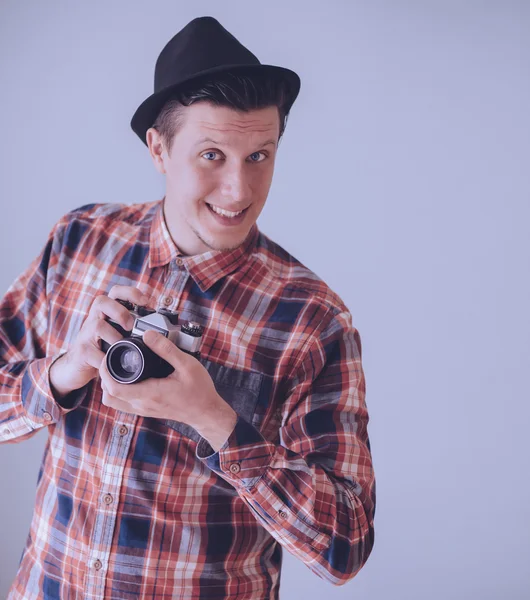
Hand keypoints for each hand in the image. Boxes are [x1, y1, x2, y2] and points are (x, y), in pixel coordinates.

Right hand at [49, 285, 148, 398]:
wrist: (78, 368)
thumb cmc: (103, 349)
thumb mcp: (119, 336)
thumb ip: (133, 330)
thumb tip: (161, 330)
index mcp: (106, 313)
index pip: (115, 292)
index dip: (130, 292)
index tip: (146, 301)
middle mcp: (94, 319)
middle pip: (101, 301)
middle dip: (119, 311)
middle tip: (131, 325)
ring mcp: (86, 334)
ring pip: (97, 325)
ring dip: (114, 335)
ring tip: (123, 346)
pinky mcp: (81, 351)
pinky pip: (92, 351)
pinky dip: (104, 358)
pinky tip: (113, 363)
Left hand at [99, 329, 236, 450]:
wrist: (206, 412)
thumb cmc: (199, 390)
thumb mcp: (186, 365)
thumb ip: (166, 349)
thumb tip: (148, 334)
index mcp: (150, 393)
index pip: (114, 388)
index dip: (104, 371)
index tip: (107, 355)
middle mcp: (143, 405)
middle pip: (108, 396)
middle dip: (104, 377)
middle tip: (110, 359)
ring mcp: (143, 410)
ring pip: (114, 402)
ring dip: (110, 386)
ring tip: (117, 369)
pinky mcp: (147, 411)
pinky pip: (123, 404)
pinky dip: (118, 392)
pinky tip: (128, 379)